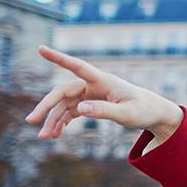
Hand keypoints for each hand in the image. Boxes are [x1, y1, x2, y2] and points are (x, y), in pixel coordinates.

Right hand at [26, 46, 182, 145]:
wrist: (155, 114)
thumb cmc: (145, 110)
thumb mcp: (127, 114)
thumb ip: (105, 111)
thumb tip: (80, 109)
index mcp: (103, 80)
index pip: (78, 66)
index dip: (59, 58)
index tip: (41, 49)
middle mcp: (93, 86)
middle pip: (63, 92)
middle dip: (46, 107)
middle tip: (31, 121)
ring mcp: (91, 95)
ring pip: (64, 105)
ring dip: (53, 120)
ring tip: (45, 137)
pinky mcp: (91, 105)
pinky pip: (71, 112)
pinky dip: (62, 122)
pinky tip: (55, 134)